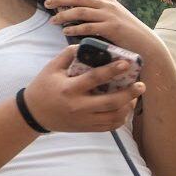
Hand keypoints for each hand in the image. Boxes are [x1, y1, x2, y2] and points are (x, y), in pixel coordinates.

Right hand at [21, 45, 143, 132]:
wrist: (34, 114)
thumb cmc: (43, 87)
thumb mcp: (51, 68)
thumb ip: (67, 55)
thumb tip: (86, 46)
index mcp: (69, 89)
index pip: (95, 79)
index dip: (112, 70)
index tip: (126, 63)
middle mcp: (79, 106)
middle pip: (111, 102)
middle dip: (130, 93)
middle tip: (141, 85)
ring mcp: (85, 119)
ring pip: (114, 116)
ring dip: (128, 106)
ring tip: (133, 97)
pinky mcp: (88, 128)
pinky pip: (110, 126)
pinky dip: (121, 118)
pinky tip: (124, 108)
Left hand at [44, 0, 160, 59]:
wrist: (147, 44)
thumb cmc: (128, 33)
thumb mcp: (114, 17)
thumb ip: (99, 13)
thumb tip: (79, 13)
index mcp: (107, 1)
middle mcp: (107, 5)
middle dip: (60, 0)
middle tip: (47, 4)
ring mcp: (110, 16)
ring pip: (80, 12)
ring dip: (64, 15)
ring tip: (54, 21)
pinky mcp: (112, 28)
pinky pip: (88, 26)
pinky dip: (75, 29)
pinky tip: (66, 32)